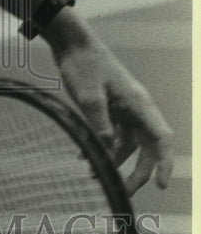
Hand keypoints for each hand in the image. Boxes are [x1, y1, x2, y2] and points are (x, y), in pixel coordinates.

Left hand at [45, 19, 173, 194]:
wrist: (70, 42)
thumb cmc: (82, 64)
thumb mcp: (89, 97)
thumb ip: (99, 124)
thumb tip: (108, 151)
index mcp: (139, 104)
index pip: (162, 139)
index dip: (164, 163)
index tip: (160, 184)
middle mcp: (136, 108)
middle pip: (147, 146)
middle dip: (139, 171)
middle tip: (124, 191)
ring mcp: (122, 108)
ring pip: (128, 143)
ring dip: (116, 161)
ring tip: (96, 175)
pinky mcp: (108, 107)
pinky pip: (111, 134)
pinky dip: (103, 147)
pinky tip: (84, 157)